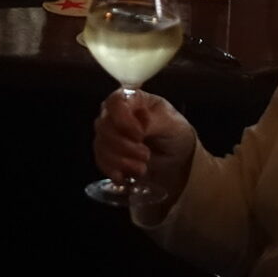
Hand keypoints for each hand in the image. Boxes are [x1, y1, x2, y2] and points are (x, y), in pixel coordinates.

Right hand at [91, 89, 196, 206]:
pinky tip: (126, 177)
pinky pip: (100, 162)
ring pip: (101, 146)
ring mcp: (107, 134)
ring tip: (142, 168)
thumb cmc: (174, 133)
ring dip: (121, 161)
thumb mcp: (172, 123)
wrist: (177, 159)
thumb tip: (140, 124)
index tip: (139, 135)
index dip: (123, 120)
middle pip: (104, 127)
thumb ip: (155, 121)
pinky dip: (113, 171)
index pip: (115, 103)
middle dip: (125, 146)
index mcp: (131, 99)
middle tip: (146, 155)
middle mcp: (114, 114)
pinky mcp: (106, 154)